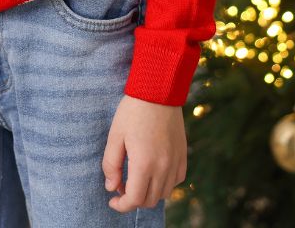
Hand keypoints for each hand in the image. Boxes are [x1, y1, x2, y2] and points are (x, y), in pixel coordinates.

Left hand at [102, 96, 185, 212]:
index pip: (135, 199)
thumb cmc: (133, 110)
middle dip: (133, 200)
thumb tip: (111, 187)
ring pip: (164, 194)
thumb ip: (111, 164)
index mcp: (144, 163)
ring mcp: (176, 162)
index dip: (122, 206)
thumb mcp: (115, 135)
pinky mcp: (183, 155)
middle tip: (121, 187)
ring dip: (149, 193)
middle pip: (150, 200)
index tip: (113, 201)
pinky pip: (176, 181)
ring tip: (136, 179)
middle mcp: (163, 167)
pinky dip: (164, 184)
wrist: (158, 90)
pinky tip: (153, 171)